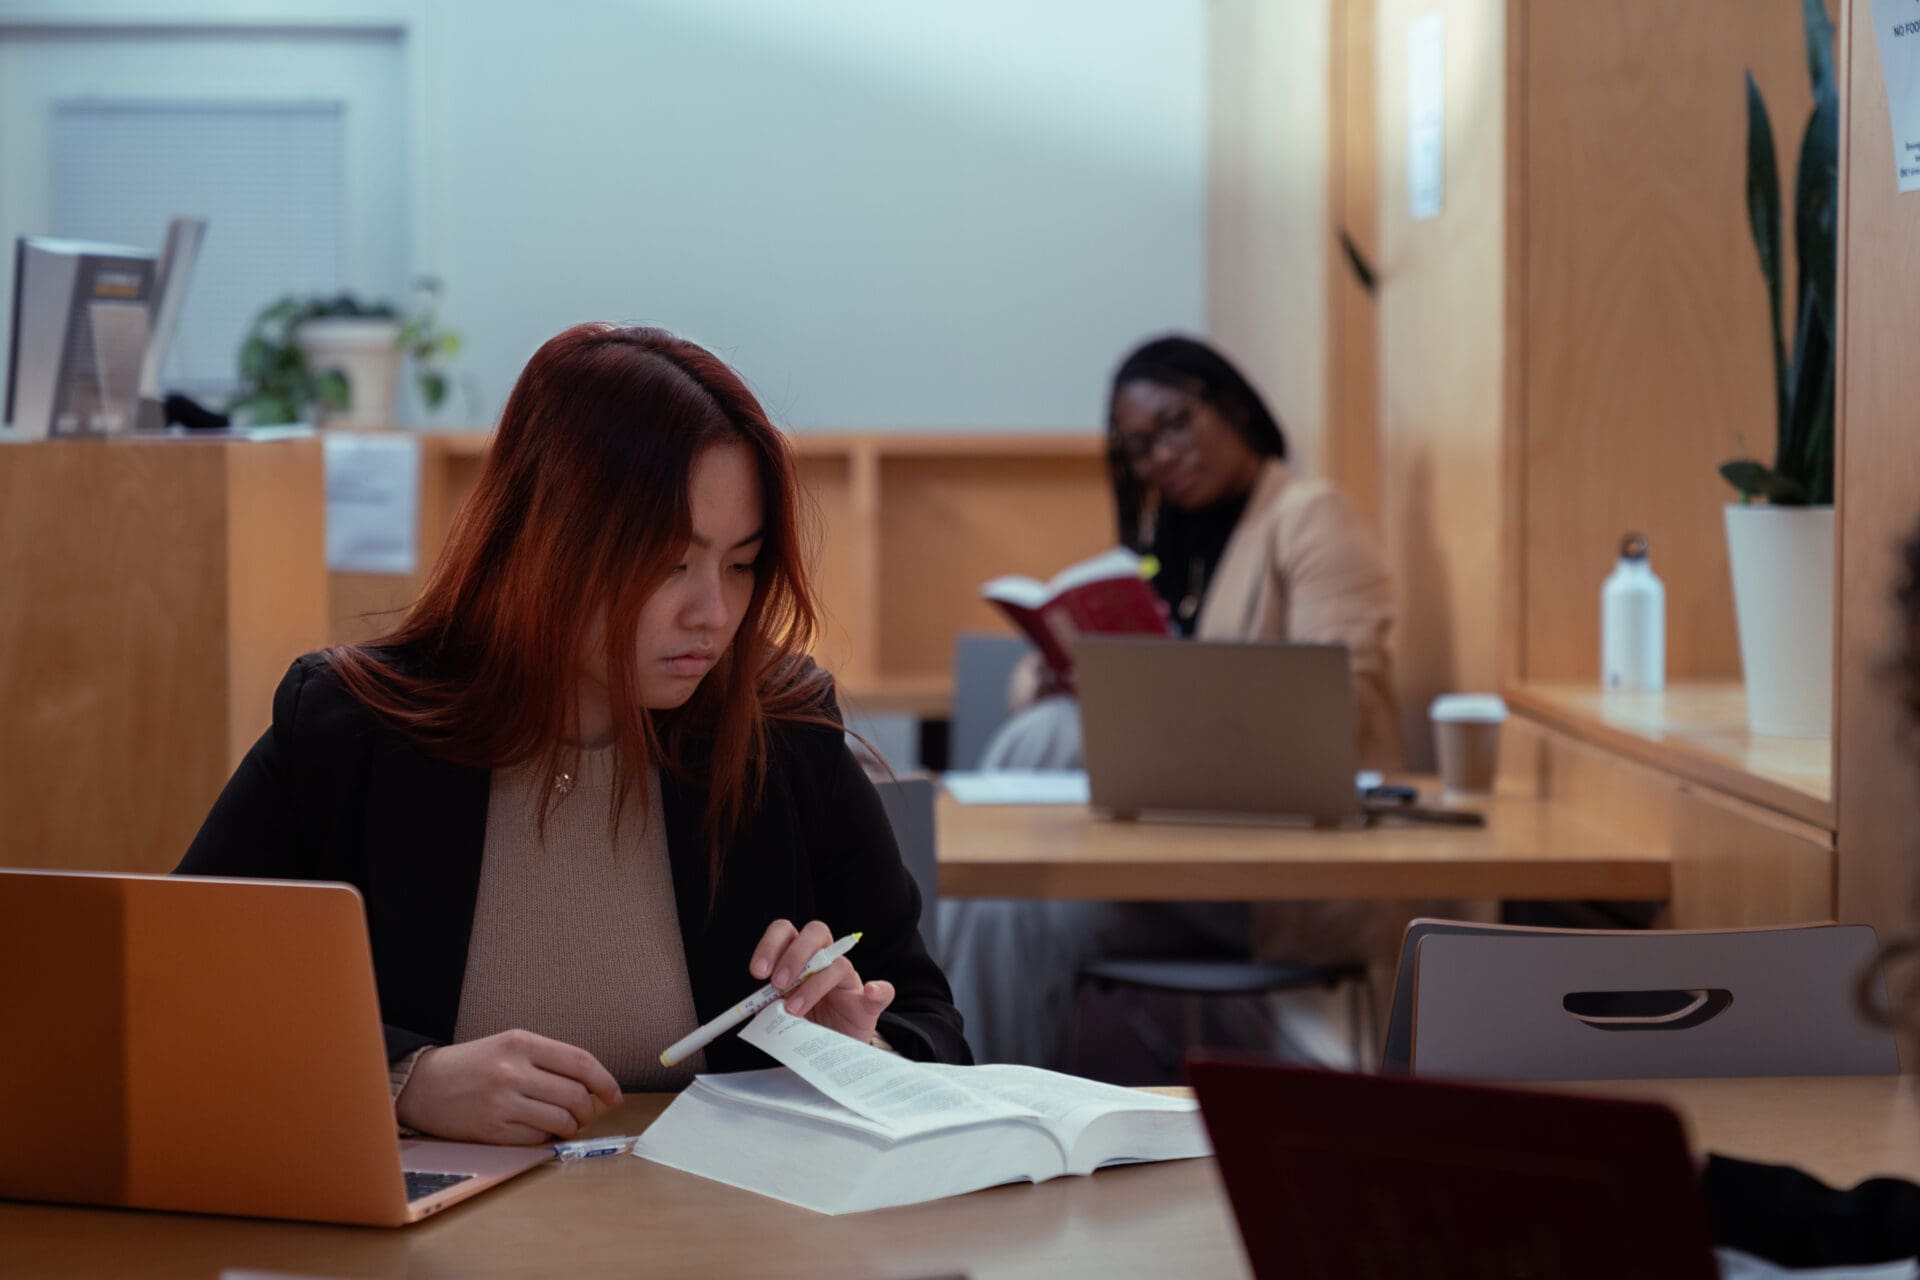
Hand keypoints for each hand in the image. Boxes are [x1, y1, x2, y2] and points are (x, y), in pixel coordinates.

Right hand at [395, 1028, 621, 1144]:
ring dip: (570, 1127)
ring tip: (564, 1124)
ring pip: (561, 1121)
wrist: (423, 1085)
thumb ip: (549, 1061)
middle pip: (575, 1095)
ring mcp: (502, 1101)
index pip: (581, 1062)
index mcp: (521, 1042)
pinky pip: (537, 1140)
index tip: (614, 1097)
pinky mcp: (492, 1130)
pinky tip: (537, 1130)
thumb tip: (593, 1087)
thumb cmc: (473, 1065)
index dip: (606, 1082)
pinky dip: (545, 1138)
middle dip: (588, 1110)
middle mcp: (513, 1070)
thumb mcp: (510, 1046)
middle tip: (585, 1114)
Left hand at [751, 918, 894, 1044]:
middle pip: (815, 933)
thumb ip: (768, 1005)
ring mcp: (849, 982)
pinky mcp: (868, 1005)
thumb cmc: (803, 1029)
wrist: (830, 1057)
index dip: (770, 945)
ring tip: (795, 1010)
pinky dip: (879, 989)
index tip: (758, 972)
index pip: (786, 933)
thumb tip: (755, 1005)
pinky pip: (883, 991)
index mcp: (799, 959)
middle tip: (778, 984)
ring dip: (815, 984)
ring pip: (839, 964)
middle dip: (794, 955)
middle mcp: (825, 962)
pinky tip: (871, 992)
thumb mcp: (778, 1015)